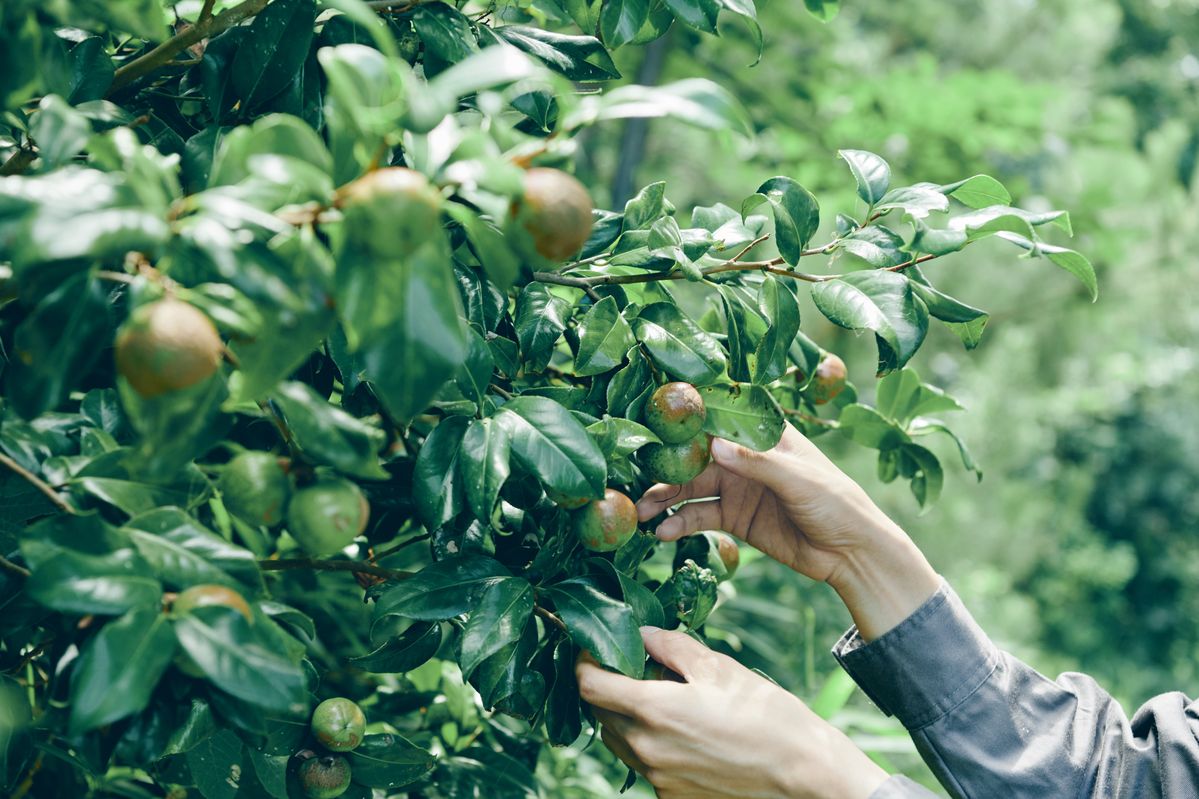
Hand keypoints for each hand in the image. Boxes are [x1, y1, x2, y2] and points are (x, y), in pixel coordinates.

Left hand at [576, 627, 888, 798]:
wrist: (805, 776)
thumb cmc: (767, 717)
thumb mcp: (718, 668)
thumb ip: (669, 646)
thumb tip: (639, 634)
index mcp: (653, 711)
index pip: (587, 685)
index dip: (586, 660)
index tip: (599, 647)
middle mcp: (646, 750)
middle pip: (599, 712)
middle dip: (610, 685)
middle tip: (639, 667)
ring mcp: (657, 779)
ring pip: (619, 740)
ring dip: (627, 715)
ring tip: (665, 698)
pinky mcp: (671, 797)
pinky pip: (644, 763)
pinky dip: (651, 742)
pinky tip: (685, 730)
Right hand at [637, 425, 896, 584]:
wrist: (849, 553)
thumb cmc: (836, 502)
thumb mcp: (799, 479)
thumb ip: (756, 463)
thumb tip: (712, 445)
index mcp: (763, 434)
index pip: (719, 418)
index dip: (686, 420)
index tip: (653, 423)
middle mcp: (744, 456)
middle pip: (695, 456)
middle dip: (665, 468)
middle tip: (636, 480)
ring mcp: (737, 487)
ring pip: (690, 488)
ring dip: (665, 499)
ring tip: (642, 512)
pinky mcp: (734, 518)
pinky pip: (699, 517)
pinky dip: (680, 524)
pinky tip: (664, 532)